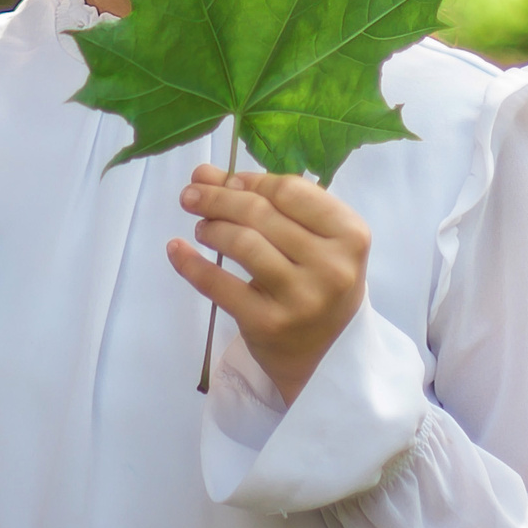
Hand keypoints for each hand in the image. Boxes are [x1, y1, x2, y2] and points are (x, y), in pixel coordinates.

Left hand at [168, 166, 367, 403]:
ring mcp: (301, 298)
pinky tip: (176, 250)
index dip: (251, 181)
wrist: (320, 354)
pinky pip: (218, 284)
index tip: (228, 182)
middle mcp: (331, 266)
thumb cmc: (317, 283)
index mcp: (350, 235)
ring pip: (242, 243)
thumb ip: (266, 201)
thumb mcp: (311, 240)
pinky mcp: (268, 324)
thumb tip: (204, 173)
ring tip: (201, 228)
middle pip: (260, 213)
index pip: (290, 191)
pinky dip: (190, 263)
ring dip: (210, 228)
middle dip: (218, 198)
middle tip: (192, 196)